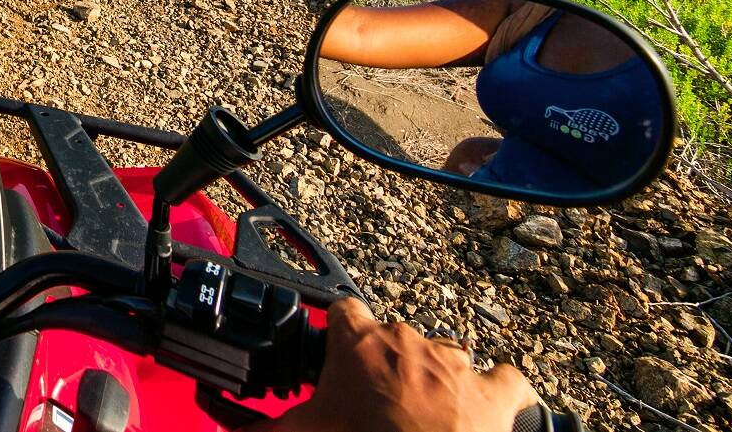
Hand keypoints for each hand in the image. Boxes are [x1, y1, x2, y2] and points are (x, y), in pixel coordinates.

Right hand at [267, 298, 535, 431]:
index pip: (344, 312)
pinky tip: (489, 407)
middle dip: (388, 364)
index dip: (341, 334)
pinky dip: (500, 391)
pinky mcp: (494, 390)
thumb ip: (261, 425)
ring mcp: (456, 362)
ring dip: (438, 378)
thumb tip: (224, 426)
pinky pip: (507, 379)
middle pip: (393, 337)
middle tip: (377, 404)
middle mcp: (406, 341)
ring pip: (445, 355)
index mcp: (359, 345)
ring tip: (427, 415)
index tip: (340, 357)